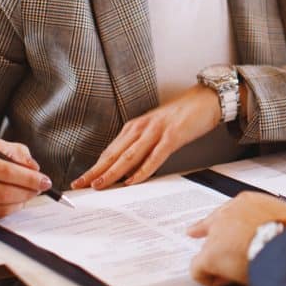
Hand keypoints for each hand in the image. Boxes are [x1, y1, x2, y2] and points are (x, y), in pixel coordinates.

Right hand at [0, 139, 51, 225]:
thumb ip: (16, 152)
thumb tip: (33, 168)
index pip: (3, 170)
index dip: (28, 177)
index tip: (44, 179)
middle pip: (2, 192)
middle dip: (27, 191)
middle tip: (41, 187)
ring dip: (21, 201)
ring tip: (29, 193)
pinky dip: (10, 210)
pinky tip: (14, 201)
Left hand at [71, 85, 221, 189]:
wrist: (205, 99)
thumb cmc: (181, 117)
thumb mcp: (155, 131)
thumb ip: (142, 147)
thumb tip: (128, 171)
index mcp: (134, 127)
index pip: (110, 151)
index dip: (94, 167)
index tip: (80, 180)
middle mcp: (141, 128)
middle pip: (114, 154)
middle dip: (95, 171)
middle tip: (80, 185)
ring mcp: (156, 131)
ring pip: (129, 155)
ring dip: (112, 172)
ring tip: (100, 185)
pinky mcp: (172, 135)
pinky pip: (155, 156)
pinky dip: (142, 169)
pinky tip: (133, 180)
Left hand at [187, 192, 285, 285]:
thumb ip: (282, 222)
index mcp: (249, 202)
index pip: (230, 209)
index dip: (224, 219)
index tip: (216, 222)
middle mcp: (229, 214)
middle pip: (212, 225)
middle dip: (207, 232)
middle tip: (193, 232)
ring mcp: (217, 234)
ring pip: (209, 250)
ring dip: (219, 262)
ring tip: (235, 274)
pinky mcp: (210, 255)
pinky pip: (199, 270)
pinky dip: (209, 278)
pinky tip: (222, 283)